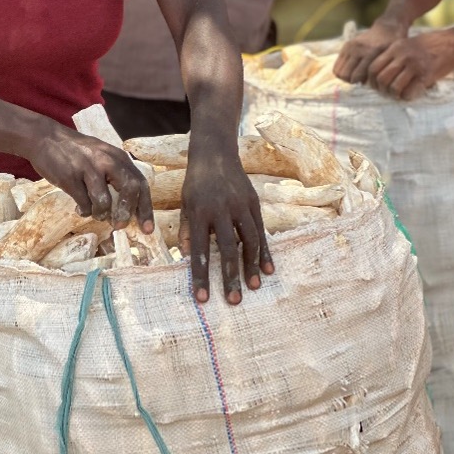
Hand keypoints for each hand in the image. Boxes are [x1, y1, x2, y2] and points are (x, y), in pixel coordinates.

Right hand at [26, 127, 153, 229]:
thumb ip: (117, 177)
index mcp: (118, 157)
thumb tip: (129, 211)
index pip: (140, 183)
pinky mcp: (69, 177)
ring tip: (95, 213)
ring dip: (101, 214)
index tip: (147, 229)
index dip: (146, 208)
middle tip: (119, 225)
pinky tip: (80, 208)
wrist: (45, 138)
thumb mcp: (102, 157)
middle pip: (129, 188)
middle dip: (127, 211)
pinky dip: (84, 211)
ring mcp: (87, 168)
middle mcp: (107, 160)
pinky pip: (83, 203)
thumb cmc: (77, 153)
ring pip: (104, 200)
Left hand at [179, 150, 273, 305]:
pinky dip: (265, 251)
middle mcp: (221, 210)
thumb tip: (187, 258)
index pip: (199, 250)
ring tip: (253, 287)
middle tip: (234, 300)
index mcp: (199, 213)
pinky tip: (268, 269)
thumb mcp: (185, 204)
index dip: (201, 275)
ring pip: (249, 240)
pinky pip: (261, 231)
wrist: (215, 153)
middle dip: (230, 276)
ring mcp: (240, 206)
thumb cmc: (196, 183)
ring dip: (251, 266)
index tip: (203, 298)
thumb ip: (186, 230)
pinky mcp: (254, 203)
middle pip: (227, 249)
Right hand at [333, 18, 407, 84]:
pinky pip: (337, 66)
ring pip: (339, 72)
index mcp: (370, 52)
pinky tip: (351, 70)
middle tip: (360, 80)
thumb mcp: (389, 59)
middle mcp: (358, 49)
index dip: (360, 83)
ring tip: (355, 75)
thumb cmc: (391, 47)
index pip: (357, 76)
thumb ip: (378, 72)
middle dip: (352, 81)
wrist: (386, 29)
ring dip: (346, 77)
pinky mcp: (345, 46)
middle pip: (346, 75)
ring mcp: (350, 46)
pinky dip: (342, 71)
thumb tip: (366, 86)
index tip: (366, 82)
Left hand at [367, 28, 453, 99]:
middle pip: (381, 79)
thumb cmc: (429, 45)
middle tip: (387, 93)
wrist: (453, 42)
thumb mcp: (407, 44)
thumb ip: (394, 56)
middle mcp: (402, 56)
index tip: (377, 86)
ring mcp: (414, 65)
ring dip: (394, 95)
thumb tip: (379, 75)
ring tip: (399, 94)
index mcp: (395, 47)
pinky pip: (409, 92)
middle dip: (382, 90)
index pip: (373, 67)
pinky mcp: (425, 75)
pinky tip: (410, 94)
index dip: (372, 80)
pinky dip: (407, 97)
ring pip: (393, 87)